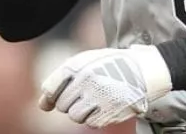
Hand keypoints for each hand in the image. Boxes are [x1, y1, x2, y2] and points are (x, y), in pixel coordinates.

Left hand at [38, 46, 172, 127]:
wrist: (143, 70)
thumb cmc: (109, 65)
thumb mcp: (84, 62)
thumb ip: (60, 80)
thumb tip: (42, 106)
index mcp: (79, 65)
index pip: (50, 88)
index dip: (51, 94)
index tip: (56, 95)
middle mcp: (87, 80)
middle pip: (61, 104)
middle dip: (68, 101)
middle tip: (83, 92)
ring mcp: (99, 97)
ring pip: (74, 116)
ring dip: (80, 110)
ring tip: (93, 99)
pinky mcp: (110, 111)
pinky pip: (90, 123)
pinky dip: (94, 117)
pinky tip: (103, 104)